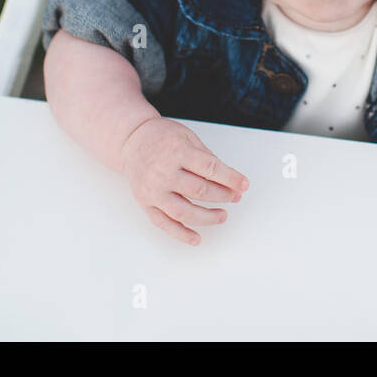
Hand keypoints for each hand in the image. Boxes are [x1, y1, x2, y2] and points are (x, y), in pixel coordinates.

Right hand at [120, 117, 249, 245]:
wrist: (132, 141)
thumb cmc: (162, 137)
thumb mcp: (188, 137)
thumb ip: (207, 158)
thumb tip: (229, 180)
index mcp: (177, 152)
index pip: (210, 169)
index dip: (231, 178)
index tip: (244, 185)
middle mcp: (163, 173)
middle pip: (200, 191)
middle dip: (223, 196)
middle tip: (236, 197)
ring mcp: (153, 191)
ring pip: (184, 212)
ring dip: (207, 218)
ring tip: (222, 215)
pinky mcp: (146, 203)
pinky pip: (164, 223)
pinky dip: (181, 234)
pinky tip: (196, 238)